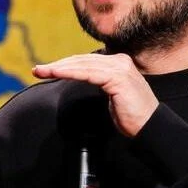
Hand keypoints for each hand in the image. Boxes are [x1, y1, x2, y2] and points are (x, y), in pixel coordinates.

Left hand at [33, 53, 158, 136]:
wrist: (150, 127)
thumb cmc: (131, 115)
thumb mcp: (112, 95)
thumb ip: (100, 83)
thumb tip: (81, 78)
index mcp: (118, 63)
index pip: (86, 61)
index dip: (65, 64)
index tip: (47, 70)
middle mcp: (119, 61)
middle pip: (82, 60)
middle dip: (58, 65)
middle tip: (38, 70)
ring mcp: (120, 68)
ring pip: (82, 65)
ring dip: (59, 68)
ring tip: (42, 71)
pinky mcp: (118, 77)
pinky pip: (88, 73)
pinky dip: (70, 73)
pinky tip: (57, 74)